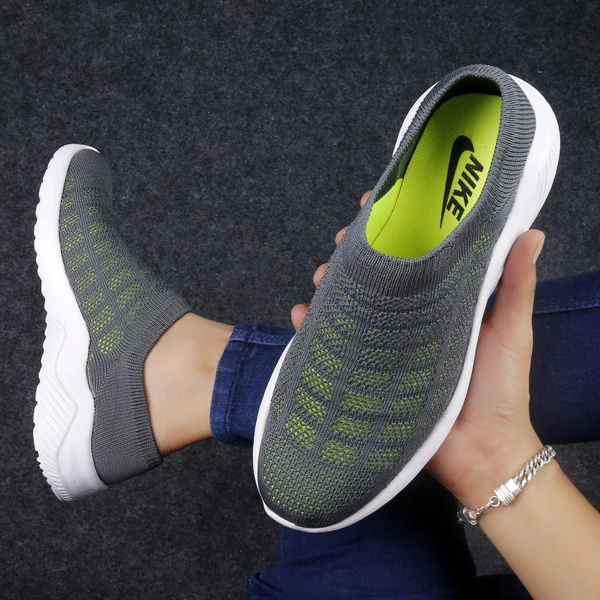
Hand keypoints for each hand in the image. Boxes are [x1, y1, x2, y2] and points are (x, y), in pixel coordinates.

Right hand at [292, 191, 545, 506]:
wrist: (480, 450)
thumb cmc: (501, 389)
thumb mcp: (512, 331)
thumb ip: (517, 285)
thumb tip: (532, 232)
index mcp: (441, 301)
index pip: (414, 255)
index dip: (395, 228)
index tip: (379, 202)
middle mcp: (409, 317)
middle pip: (374, 276)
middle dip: (353, 253)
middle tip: (340, 240)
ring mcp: (385, 344)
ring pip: (348, 304)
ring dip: (328, 285)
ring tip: (320, 276)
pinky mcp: (366, 371)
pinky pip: (331, 346)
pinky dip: (309, 330)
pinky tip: (299, 315)